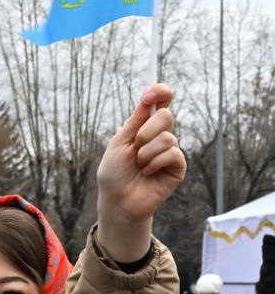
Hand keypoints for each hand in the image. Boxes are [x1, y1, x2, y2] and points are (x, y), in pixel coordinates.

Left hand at [96, 84, 186, 261]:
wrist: (118, 200)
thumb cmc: (114, 174)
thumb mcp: (119, 143)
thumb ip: (135, 121)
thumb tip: (149, 96)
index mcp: (143, 127)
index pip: (160, 102)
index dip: (160, 93)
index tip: (152, 94)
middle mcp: (159, 136)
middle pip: (165, 116)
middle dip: (146, 131)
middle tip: (135, 147)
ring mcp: (170, 151)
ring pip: (167, 137)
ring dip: (146, 153)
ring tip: (139, 166)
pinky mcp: (178, 166)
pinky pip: (172, 153)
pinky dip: (155, 163)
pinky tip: (148, 173)